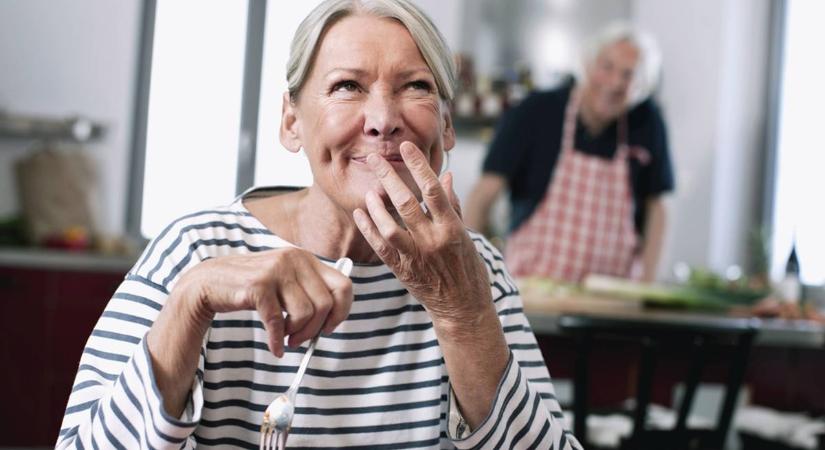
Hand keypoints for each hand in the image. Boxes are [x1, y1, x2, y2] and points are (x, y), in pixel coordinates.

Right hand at [181, 248, 352, 355]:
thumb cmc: (252, 287)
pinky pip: (277, 321)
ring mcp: (276, 270)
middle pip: (325, 304)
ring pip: (305, 313)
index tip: (329, 327)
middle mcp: (295, 259)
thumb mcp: (285, 281)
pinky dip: (277, 340)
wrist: (210, 281)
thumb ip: (308, 292)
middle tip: (300, 340)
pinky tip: (275, 348)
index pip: (343, 285)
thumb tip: (333, 320)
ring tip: (285, 337)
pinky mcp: (258, 285)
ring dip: (296, 334)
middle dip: (315, 329)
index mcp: (306, 259)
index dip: (341, 311)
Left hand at [353, 141, 491, 327]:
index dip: (419, 166)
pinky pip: (380, 247)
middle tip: (375, 158)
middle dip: (389, 177)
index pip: (433, 190)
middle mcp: (433, 241)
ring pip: (390, 226)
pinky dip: (368, 228)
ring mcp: (416, 257)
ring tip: (369, 190)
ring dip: (376, 206)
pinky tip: (361, 213)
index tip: (407, 147)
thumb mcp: (467, 235)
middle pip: (406, 203)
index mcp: (452, 229)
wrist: (462, 308)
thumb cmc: (468, 269)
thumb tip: (445, 176)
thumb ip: (452, 205)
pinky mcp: (402, 270)